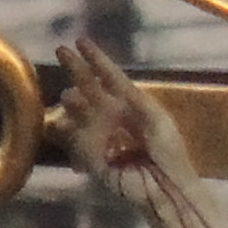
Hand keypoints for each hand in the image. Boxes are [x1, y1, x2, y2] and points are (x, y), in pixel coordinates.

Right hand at [59, 37, 193, 204]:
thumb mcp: (156, 118)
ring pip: (78, 113)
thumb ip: (134, 98)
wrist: (165, 186)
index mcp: (130, 104)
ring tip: (69, 98)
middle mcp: (111, 116)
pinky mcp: (91, 157)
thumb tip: (112, 80)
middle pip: (89, 89)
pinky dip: (71, 135)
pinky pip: (76, 141)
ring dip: (73, 104)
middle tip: (60, 50)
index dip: (96, 59)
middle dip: (75, 70)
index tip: (81, 41)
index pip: (110, 77)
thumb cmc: (168, 151)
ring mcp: (99, 136)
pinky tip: (64, 127)